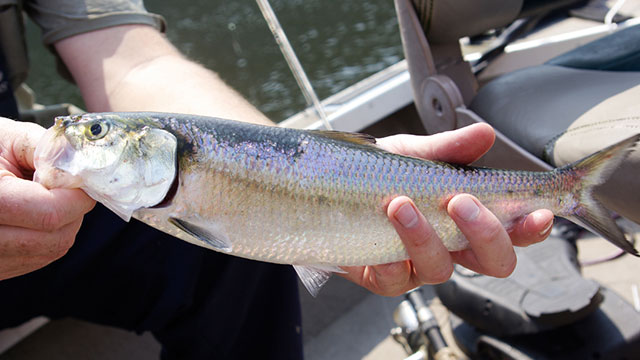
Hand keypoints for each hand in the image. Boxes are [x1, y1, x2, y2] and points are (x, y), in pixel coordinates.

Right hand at [0, 118, 94, 279]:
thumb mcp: (6, 137)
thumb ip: (48, 149)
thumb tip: (81, 165)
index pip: (51, 213)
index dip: (76, 196)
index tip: (79, 179)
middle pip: (56, 238)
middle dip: (72, 210)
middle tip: (59, 186)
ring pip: (51, 250)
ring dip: (61, 224)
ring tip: (37, 197)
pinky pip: (36, 258)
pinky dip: (45, 236)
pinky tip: (27, 214)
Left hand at [341, 123, 553, 295]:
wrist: (327, 186)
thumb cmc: (379, 173)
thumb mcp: (413, 154)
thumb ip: (448, 149)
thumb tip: (486, 134)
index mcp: (467, 219)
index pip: (513, 232)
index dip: (532, 228)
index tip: (539, 211)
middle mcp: (450, 247)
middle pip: (492, 262)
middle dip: (485, 234)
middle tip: (460, 201)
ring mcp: (417, 266)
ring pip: (440, 271)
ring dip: (425, 238)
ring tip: (400, 204)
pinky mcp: (383, 278)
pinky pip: (393, 280)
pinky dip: (389, 258)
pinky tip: (379, 231)